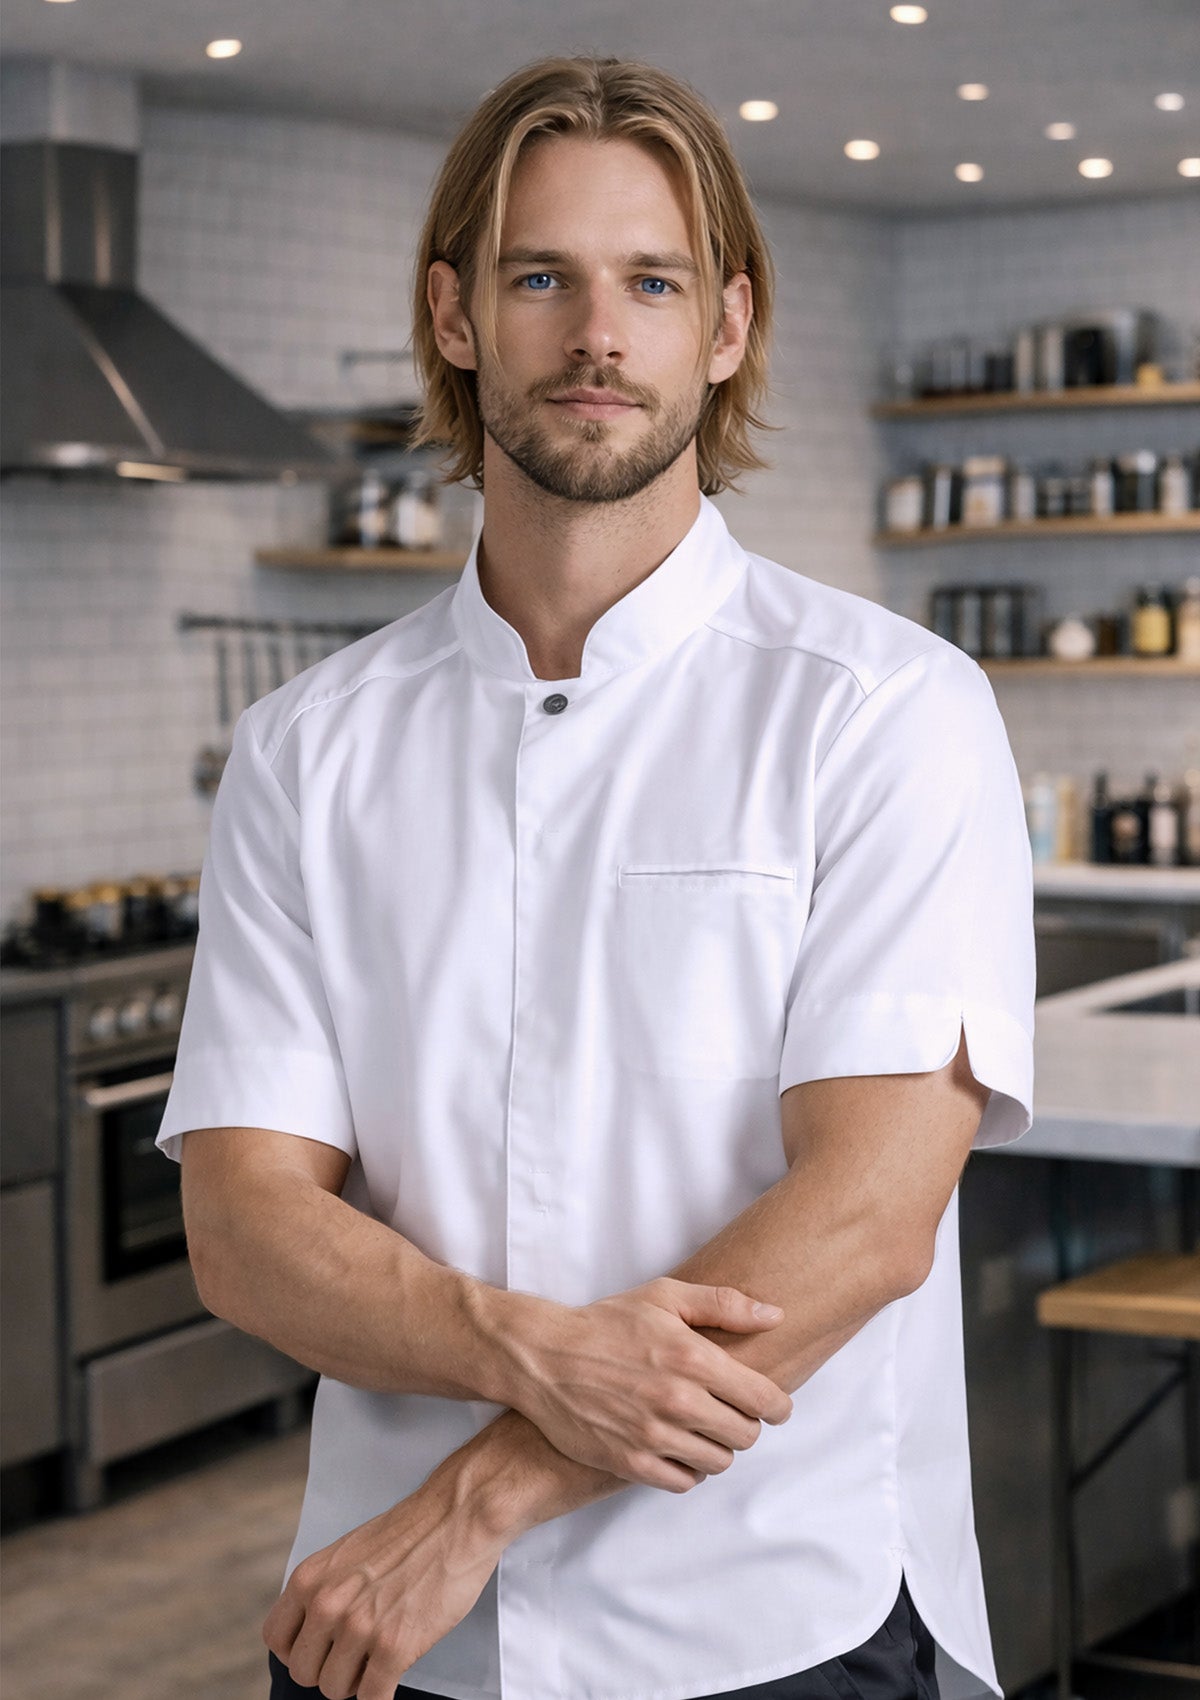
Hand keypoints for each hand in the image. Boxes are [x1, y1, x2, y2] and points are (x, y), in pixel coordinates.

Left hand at [263, 1461, 502, 1699]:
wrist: (458, 1517)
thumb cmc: (410, 1533)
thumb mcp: (347, 1553)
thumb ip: (324, 1590)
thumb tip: (314, 1632)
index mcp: (310, 1578)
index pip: (276, 1639)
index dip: (300, 1649)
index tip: (321, 1648)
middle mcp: (327, 1604)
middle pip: (304, 1672)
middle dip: (330, 1668)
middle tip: (357, 1653)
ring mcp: (359, 1627)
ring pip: (335, 1690)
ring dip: (358, 1681)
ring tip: (379, 1656)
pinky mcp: (394, 1647)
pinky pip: (371, 1699)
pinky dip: (382, 1692)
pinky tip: (395, 1671)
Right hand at [504, 1277, 792, 1491]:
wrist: (544, 1358)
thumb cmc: (605, 1323)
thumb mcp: (663, 1296)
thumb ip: (723, 1304)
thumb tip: (774, 1316)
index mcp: (693, 1358)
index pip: (764, 1399)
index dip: (778, 1406)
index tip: (775, 1406)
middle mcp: (678, 1401)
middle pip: (746, 1435)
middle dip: (746, 1424)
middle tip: (730, 1412)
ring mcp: (654, 1436)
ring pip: (719, 1461)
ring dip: (718, 1447)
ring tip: (702, 1428)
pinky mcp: (630, 1463)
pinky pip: (683, 1482)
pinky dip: (688, 1469)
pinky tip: (679, 1447)